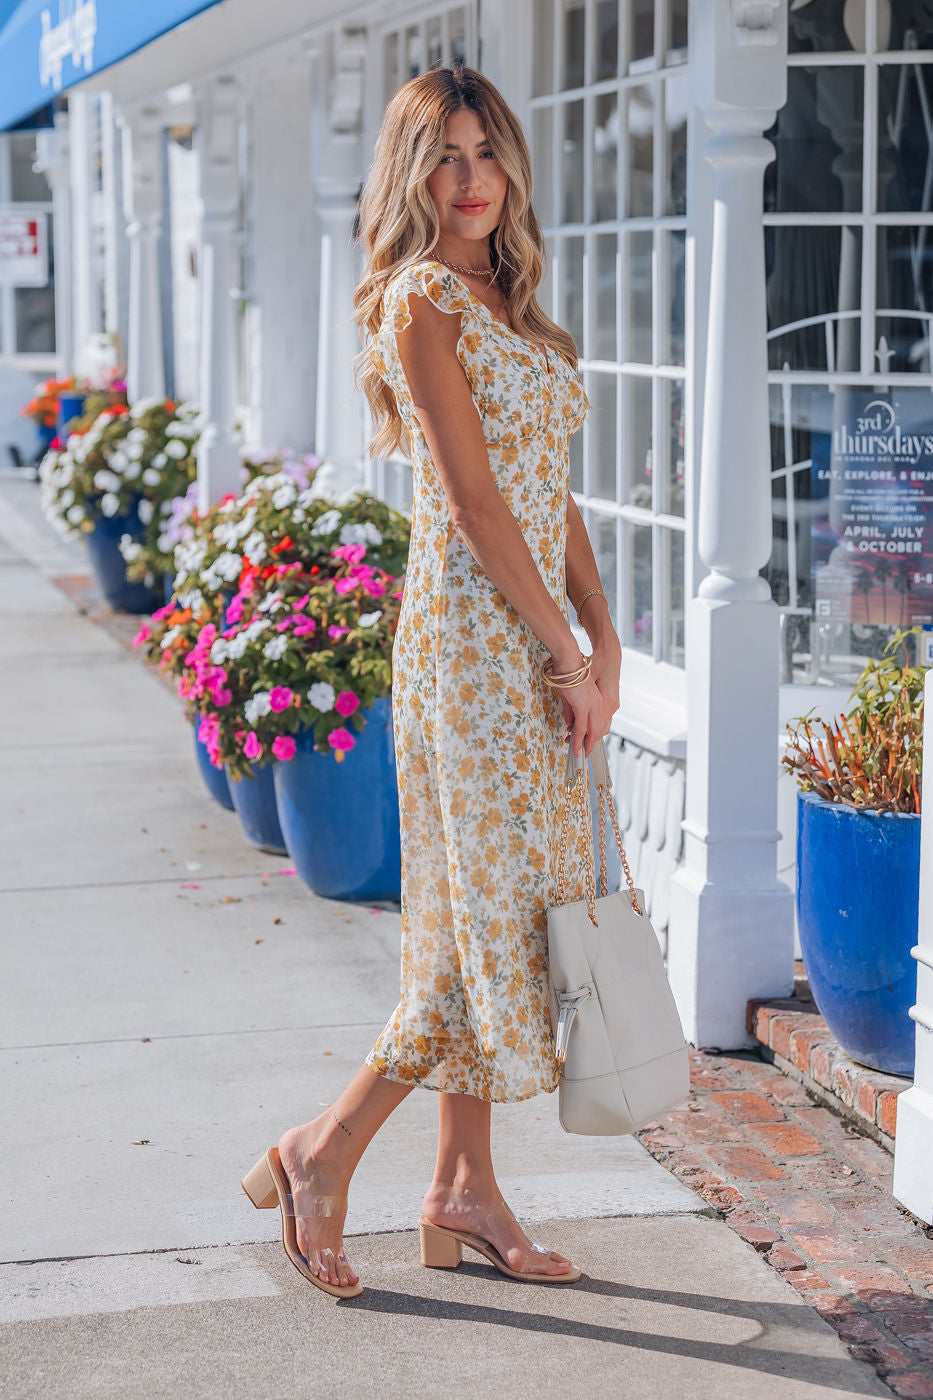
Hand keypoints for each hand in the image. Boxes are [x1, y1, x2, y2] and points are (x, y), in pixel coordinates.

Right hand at [556, 640, 620, 757]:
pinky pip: (582, 728)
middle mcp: (599, 704)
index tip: (587, 742)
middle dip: (590, 742)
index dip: (594, 734)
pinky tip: (575, 746)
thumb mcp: (570, 695)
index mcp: (598, 700)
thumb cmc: (568, 674)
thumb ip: (571, 710)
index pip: (600, 722)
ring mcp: (593, 706)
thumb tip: (570, 723)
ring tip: (578, 752)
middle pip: (599, 729)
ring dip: (584, 743)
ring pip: (592, 731)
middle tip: (583, 751)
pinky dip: (578, 739)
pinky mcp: (584, 707)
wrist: (569, 661)